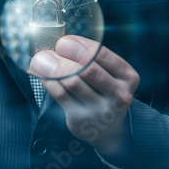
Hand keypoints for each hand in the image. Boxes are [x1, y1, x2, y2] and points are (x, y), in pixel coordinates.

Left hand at [30, 35, 139, 155]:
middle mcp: (118, 94)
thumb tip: (62, 42)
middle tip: (47, 51)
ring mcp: (101, 110)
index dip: (79, 46)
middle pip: (87, 70)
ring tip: (41, 60)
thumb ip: (90, 57)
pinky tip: (42, 75)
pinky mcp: (83, 120)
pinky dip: (49, 82)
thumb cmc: (103, 90)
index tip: (63, 41)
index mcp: (127, 76)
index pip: (101, 55)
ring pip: (73, 83)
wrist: (107, 127)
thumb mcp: (108, 72)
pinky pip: (61, 96)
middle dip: (64, 57)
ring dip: (52, 68)